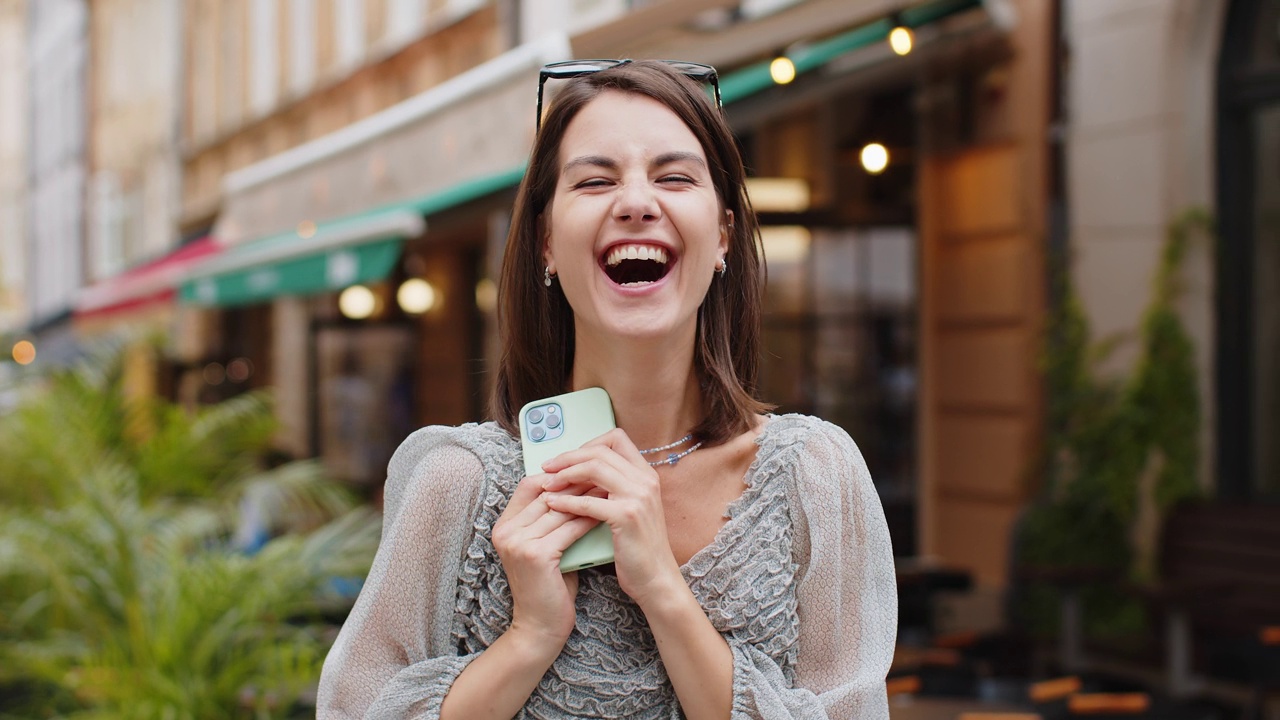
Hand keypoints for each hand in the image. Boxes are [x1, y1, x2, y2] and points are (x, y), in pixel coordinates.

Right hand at [491, 475, 601, 652]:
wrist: (540, 627)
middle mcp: (506, 531)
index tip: (584, 470)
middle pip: (546, 493)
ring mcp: (518, 543)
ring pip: (559, 508)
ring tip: (609, 490)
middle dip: (577, 482)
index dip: (557, 474)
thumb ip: (551, 519)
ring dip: (587, 497)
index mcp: (504, 525)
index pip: (529, 484)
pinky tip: (605, 513)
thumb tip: (577, 486)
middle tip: (604, 474)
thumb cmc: (549, 586)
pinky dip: (588, 519)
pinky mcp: (535, 555)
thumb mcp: (544, 546)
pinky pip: (568, 528)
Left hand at [540, 429, 684, 609]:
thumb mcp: (633, 508)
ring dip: (564, 475)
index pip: (616, 438)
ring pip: (594, 468)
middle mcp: (645, 480)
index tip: (568, 458)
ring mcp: (638, 496)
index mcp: (646, 474)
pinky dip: (566, 501)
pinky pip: (588, 501)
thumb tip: (582, 471)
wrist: (656, 578)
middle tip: (548, 468)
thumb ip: (616, 487)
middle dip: (568, 457)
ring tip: (547, 485)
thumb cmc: (639, 547)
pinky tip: (552, 504)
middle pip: (600, 451)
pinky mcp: (626, 516)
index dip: (588, 444)